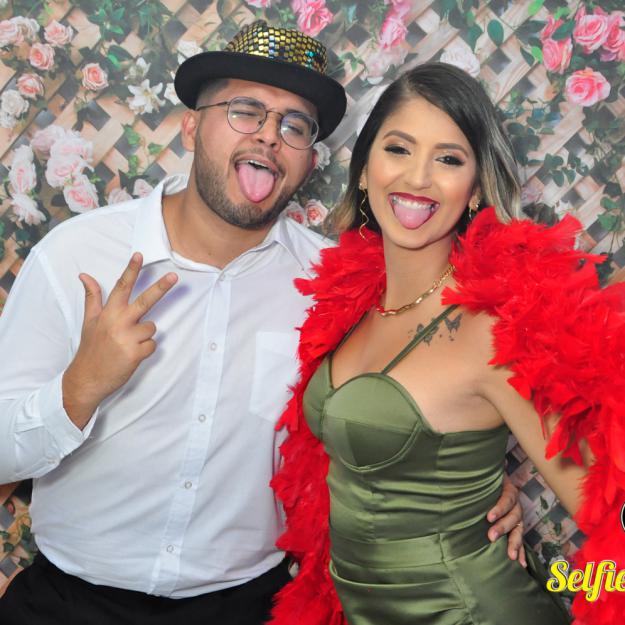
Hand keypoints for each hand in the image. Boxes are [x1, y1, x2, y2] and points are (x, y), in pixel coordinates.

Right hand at [62, 253, 177, 428]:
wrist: (87, 379)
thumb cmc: (91, 348)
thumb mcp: (89, 321)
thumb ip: (92, 297)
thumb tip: (84, 275)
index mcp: (108, 313)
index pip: (121, 286)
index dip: (131, 270)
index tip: (140, 254)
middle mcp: (118, 322)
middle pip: (144, 300)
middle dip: (160, 287)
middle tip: (174, 276)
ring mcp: (127, 338)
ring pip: (152, 327)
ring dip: (144, 335)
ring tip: (128, 344)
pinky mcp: (135, 354)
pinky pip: (152, 345)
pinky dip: (146, 350)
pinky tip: (131, 355)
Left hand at [486, 473, 526, 566]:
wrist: (492, 482)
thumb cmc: (486, 478)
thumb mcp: (486, 472)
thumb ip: (484, 467)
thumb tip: (485, 454)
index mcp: (509, 489)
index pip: (506, 499)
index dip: (499, 508)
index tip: (488, 516)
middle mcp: (516, 504)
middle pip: (514, 517)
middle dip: (503, 527)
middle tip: (491, 536)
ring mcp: (518, 517)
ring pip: (519, 530)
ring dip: (515, 543)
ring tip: (510, 556)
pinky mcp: (515, 528)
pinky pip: (520, 540)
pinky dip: (521, 552)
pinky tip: (520, 564)